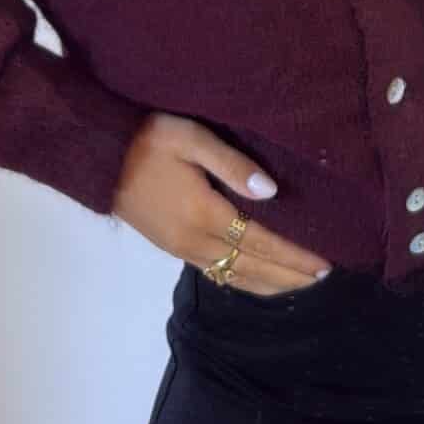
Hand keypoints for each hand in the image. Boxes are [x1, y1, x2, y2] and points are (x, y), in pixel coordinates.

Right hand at [111, 111, 333, 295]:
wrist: (99, 158)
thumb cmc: (147, 139)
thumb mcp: (190, 138)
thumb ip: (231, 164)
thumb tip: (271, 192)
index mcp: (204, 214)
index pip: (261, 241)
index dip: (294, 255)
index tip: (324, 262)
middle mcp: (196, 241)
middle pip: (253, 266)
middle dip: (290, 274)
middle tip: (324, 278)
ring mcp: (182, 249)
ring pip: (235, 276)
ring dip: (271, 283)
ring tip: (301, 285)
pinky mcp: (173, 249)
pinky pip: (216, 275)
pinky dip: (244, 282)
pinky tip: (257, 281)